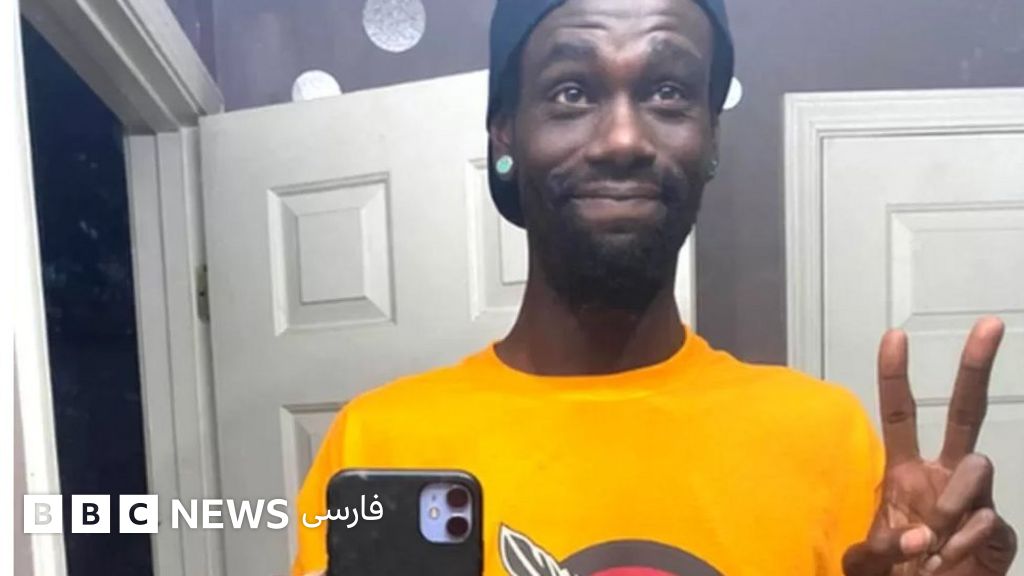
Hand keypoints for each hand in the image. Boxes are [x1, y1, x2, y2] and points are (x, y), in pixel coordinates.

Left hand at [843, 317, 1016, 574]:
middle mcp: (942, 476)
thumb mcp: (864, 563)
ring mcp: (974, 500)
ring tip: (930, 545)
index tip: (894, 335)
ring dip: (951, 502)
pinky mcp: (998, 532)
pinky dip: (963, 542)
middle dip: (976, 368)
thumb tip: (923, 534)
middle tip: (990, 325)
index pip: (901, 414)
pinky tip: (946, 562)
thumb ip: (879, 548)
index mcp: (904, 472)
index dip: (896, 376)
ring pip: (976, 466)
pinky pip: (986, 519)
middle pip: (964, 412)